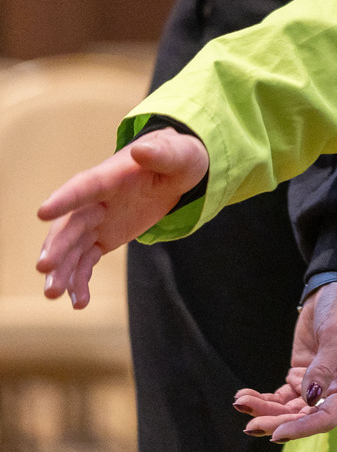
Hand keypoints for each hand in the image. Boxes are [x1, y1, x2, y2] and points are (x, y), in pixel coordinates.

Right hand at [37, 128, 208, 307]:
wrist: (175, 171)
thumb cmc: (177, 158)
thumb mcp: (179, 155)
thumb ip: (163, 154)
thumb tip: (142, 149)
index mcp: (109, 177)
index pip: (83, 187)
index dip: (65, 199)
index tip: (42, 212)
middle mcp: (94, 201)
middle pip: (71, 224)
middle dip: (57, 246)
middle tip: (44, 268)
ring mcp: (96, 221)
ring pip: (72, 248)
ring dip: (62, 271)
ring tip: (54, 295)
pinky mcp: (102, 238)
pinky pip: (86, 262)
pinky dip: (80, 280)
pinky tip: (79, 303)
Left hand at [233, 281, 336, 441]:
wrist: (334, 290)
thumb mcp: (336, 334)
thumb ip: (323, 367)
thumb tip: (310, 397)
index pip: (328, 416)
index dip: (304, 428)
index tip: (278, 433)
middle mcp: (334, 390)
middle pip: (304, 416)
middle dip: (276, 421)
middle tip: (251, 424)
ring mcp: (315, 385)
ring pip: (288, 409)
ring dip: (265, 410)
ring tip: (241, 402)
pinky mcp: (299, 377)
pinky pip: (280, 396)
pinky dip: (262, 398)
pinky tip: (245, 395)